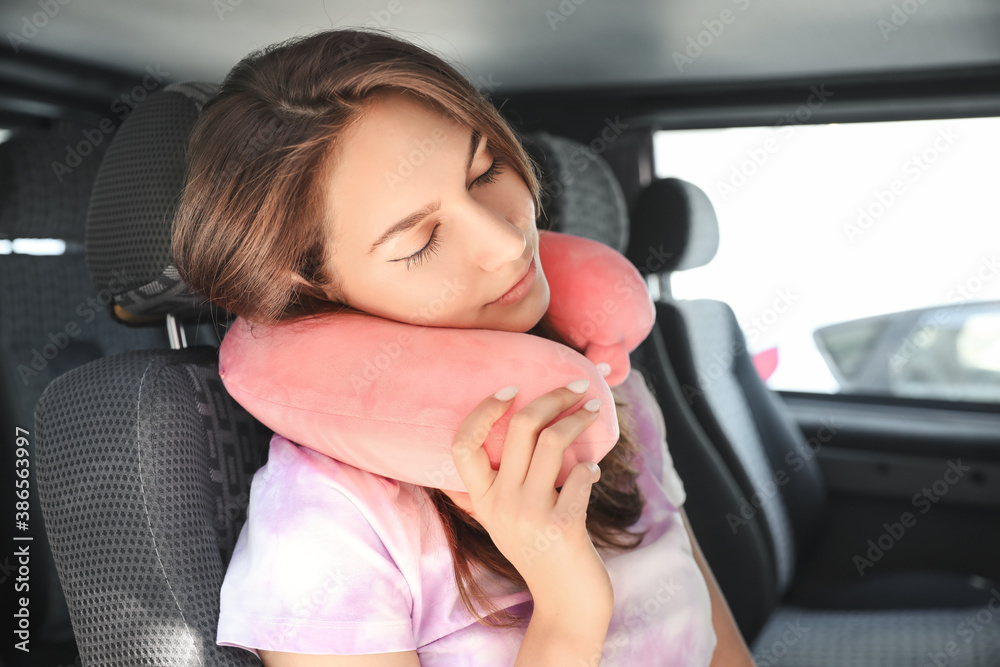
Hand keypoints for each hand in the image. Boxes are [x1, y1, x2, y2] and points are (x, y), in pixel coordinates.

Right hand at [450, 380, 613, 624]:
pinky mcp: (562, 526)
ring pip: (552, 442)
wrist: (566, 604)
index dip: (483, 410)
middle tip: (577, 388)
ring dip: (579, 420)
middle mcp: (500, 504)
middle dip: (553, 397)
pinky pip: (580, 474)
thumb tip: (521, 426)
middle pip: (520, 427)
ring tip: (593, 414)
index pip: (463, 444)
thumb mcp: (507, 518)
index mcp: (482, 499)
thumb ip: (505, 482)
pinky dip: (591, 466)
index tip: (512, 390)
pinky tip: (594, 471)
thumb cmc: (542, 551)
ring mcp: (529, 515)